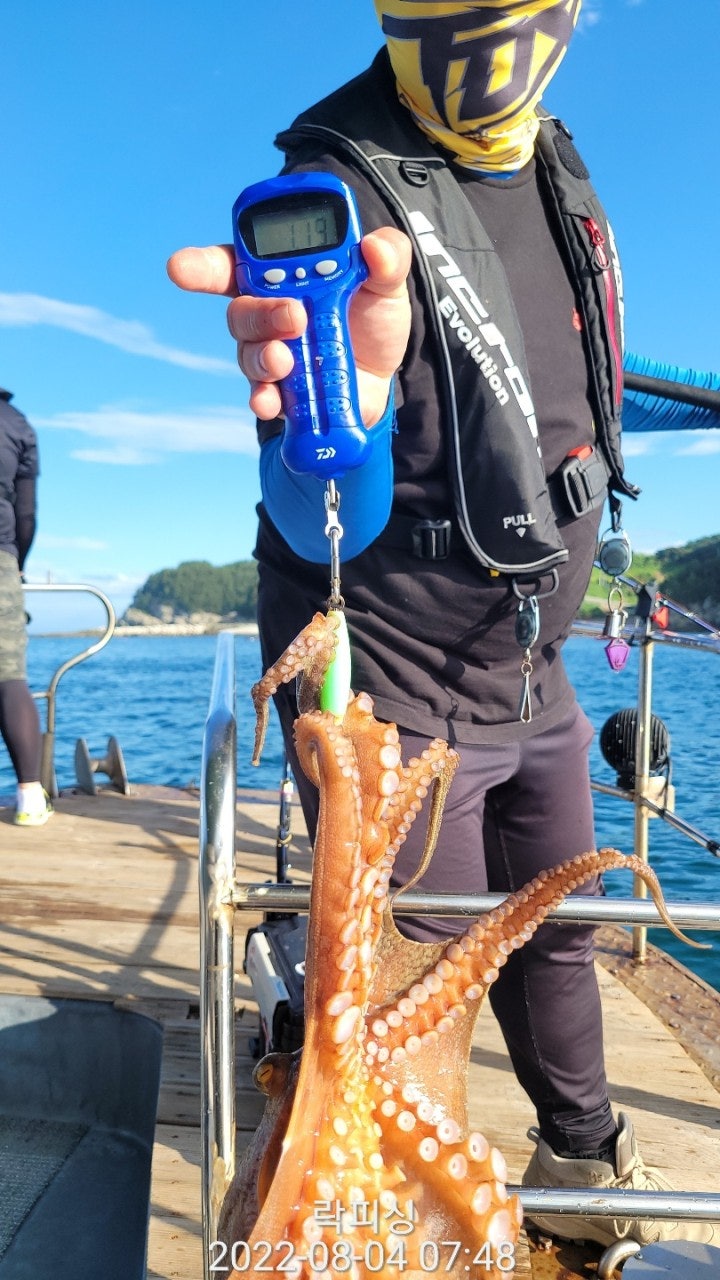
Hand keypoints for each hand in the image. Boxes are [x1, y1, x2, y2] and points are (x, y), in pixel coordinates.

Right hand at [167, 227, 411, 426]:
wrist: (387, 379)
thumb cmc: (374, 320)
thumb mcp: (388, 284)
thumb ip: (388, 258)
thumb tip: (376, 247)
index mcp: (282, 275)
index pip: (234, 262)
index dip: (202, 264)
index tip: (180, 269)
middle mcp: (267, 312)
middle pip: (241, 310)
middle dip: (258, 313)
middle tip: (293, 316)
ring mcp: (272, 352)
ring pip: (249, 352)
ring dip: (265, 356)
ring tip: (289, 360)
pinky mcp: (282, 390)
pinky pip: (261, 394)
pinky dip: (264, 399)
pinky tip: (271, 401)